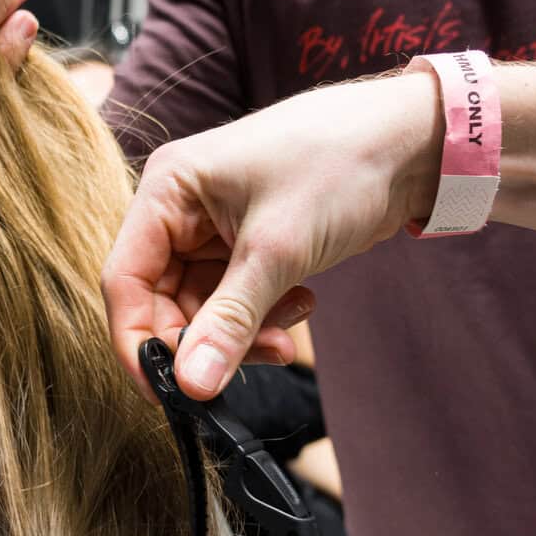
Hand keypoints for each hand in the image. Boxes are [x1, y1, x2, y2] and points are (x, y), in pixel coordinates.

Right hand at [102, 70, 443, 398]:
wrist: (410, 143)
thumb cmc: (339, 165)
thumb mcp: (278, 250)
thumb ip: (230, 321)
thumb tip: (191, 385)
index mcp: (168, 190)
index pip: (125, 281)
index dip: (139, 341)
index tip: (170, 392)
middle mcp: (180, 209)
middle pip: (161, 302)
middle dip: (206, 340)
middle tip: (256, 358)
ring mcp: (212, 228)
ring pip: (201, 309)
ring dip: (243, 332)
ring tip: (289, 328)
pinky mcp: (245, 245)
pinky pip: (234, 301)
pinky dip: (262, 317)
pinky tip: (301, 304)